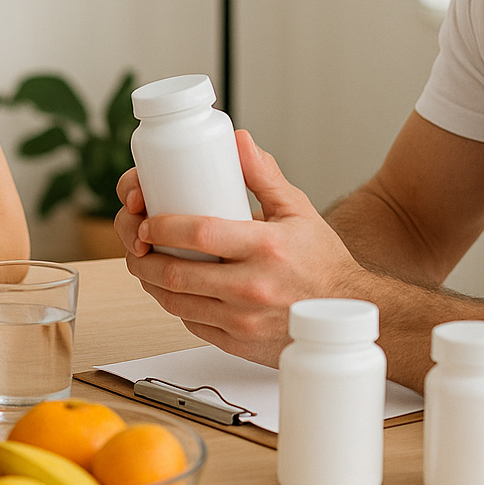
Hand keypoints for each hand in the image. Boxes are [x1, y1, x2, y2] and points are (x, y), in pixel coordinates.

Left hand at [120, 130, 367, 365]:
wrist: (348, 318)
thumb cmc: (323, 262)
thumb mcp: (298, 210)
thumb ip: (264, 175)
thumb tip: (237, 140)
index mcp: (265, 247)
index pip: (199, 232)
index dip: (163, 225)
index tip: (147, 219)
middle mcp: (252, 286)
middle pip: (176, 273)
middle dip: (143, 255)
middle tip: (135, 241)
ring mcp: (243, 320)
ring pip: (176, 303)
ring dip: (150, 282)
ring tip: (144, 262)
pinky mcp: (238, 344)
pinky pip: (192, 325)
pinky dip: (175, 305)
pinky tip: (171, 289)